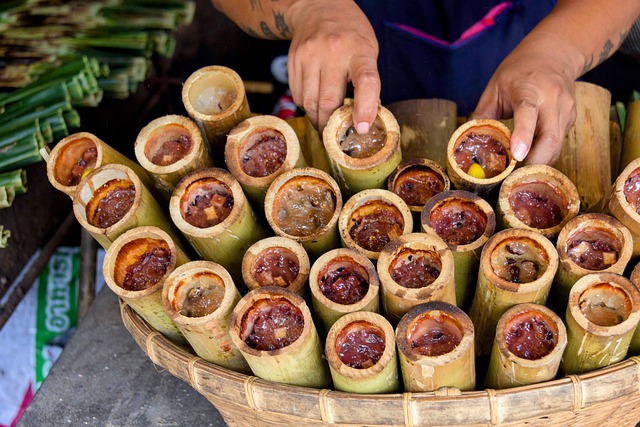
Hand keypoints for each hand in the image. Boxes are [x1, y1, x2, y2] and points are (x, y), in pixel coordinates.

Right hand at [286, 0, 379, 132]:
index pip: (366, 82)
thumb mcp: (368, 51)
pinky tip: (313, 101)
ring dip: (316, 118)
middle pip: (328, 101)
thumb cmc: (350, 35)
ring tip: (323, 122)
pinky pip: (297, 95)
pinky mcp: (293, 60)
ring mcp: (309, 55)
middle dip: (331, 125)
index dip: (365, 108)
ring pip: (309, 102)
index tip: (361, 128)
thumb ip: (366, 83)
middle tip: (334, 134)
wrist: (318, 8)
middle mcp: (333, 52)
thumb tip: (362, 120)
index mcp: (359, 51)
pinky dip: (305, 105)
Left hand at [471, 49, 576, 164]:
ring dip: (539, 164)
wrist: (554, 54)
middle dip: (533, 163)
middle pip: (550, 139)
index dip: (524, 135)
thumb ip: (482, 115)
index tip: (518, 155)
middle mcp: (553, 99)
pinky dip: (544, 156)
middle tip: (513, 179)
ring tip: (519, 175)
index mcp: (529, 89)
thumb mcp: (494, 88)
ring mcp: (565, 110)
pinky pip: (558, 144)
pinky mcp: (570, 119)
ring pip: (556, 146)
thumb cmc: (518, 71)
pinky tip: (530, 161)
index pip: (528, 113)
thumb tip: (465, 142)